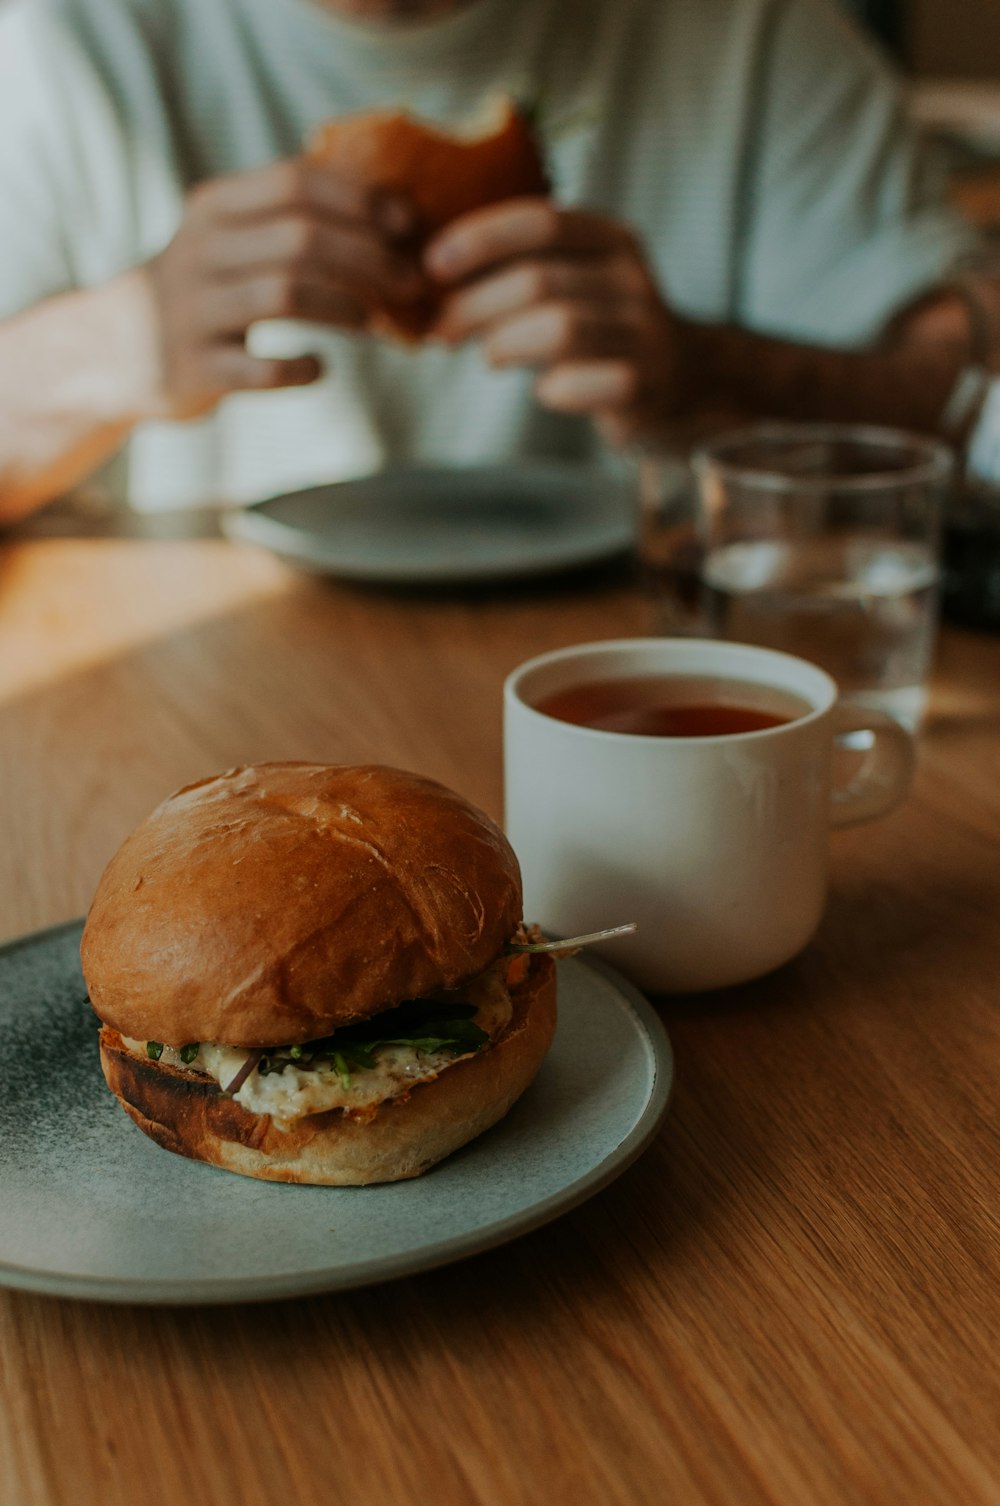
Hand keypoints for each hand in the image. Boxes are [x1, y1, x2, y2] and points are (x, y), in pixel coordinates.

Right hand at [144, 158, 426, 414]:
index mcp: (213, 207)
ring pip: (286, 293)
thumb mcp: (231, 237)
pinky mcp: (196, 368)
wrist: (116, 350)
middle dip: (370, 259)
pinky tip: (321, 368)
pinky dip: (304, 369)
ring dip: (347, 307)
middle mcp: (199, 250)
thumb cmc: (206, 291)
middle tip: (412, 283)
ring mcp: (195, 310)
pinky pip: (263, 369)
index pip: (296, 181)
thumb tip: (398, 217)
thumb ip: (292, 218)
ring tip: (375, 323)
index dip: (361, 200)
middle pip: (301, 238)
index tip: (408, 226)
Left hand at [425, 199, 681, 448]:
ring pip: (558, 329)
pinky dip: (549, 389)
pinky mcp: (643, 387)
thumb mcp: (576, 284)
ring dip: (505, 344)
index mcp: (613, 240)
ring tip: (490, 357)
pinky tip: (547, 390)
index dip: (481, 239)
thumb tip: (433, 276)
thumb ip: (523, 271)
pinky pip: (578, 383)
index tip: (433, 264)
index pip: (542, 221)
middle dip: (474, 305)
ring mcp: (644, 334)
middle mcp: (633, 281)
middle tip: (442, 330)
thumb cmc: (604, 333)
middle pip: (538, 280)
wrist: (687, 384)